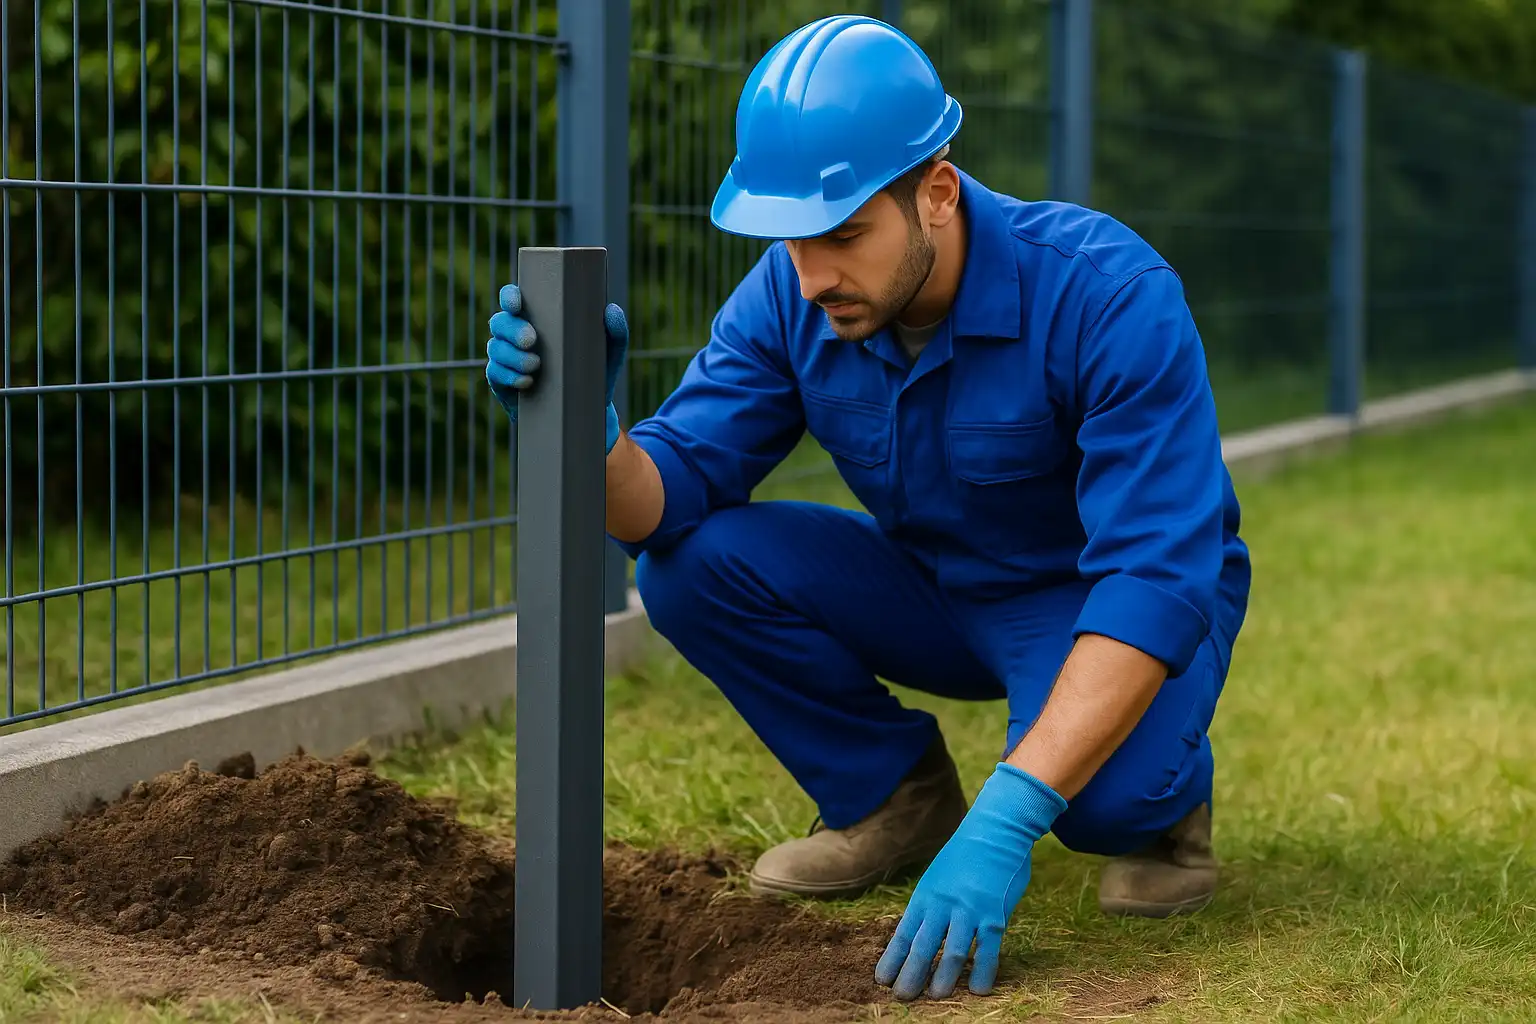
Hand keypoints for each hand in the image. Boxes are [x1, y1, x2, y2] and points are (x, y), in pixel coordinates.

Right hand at [485, 283, 630, 453]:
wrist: (585, 411)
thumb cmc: (593, 373)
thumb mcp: (608, 354)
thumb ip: (615, 333)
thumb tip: (612, 311)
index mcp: (537, 320)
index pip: (514, 300)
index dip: (510, 297)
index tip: (518, 303)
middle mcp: (515, 336)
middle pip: (500, 322)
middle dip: (513, 330)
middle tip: (531, 340)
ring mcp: (506, 359)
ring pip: (495, 348)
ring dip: (512, 356)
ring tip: (535, 365)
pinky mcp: (502, 383)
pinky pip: (495, 374)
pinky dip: (509, 376)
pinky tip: (526, 382)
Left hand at [874, 763, 1066, 1000]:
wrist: (995, 830)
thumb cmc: (967, 854)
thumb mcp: (939, 876)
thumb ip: (933, 904)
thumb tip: (923, 931)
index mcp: (925, 895)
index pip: (903, 934)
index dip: (892, 959)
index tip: (882, 980)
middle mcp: (942, 904)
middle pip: (922, 947)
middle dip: (911, 975)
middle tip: (903, 997)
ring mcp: (968, 910)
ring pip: (951, 952)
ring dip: (943, 978)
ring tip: (936, 997)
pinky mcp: (994, 914)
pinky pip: (987, 950)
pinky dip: (982, 972)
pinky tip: (979, 989)